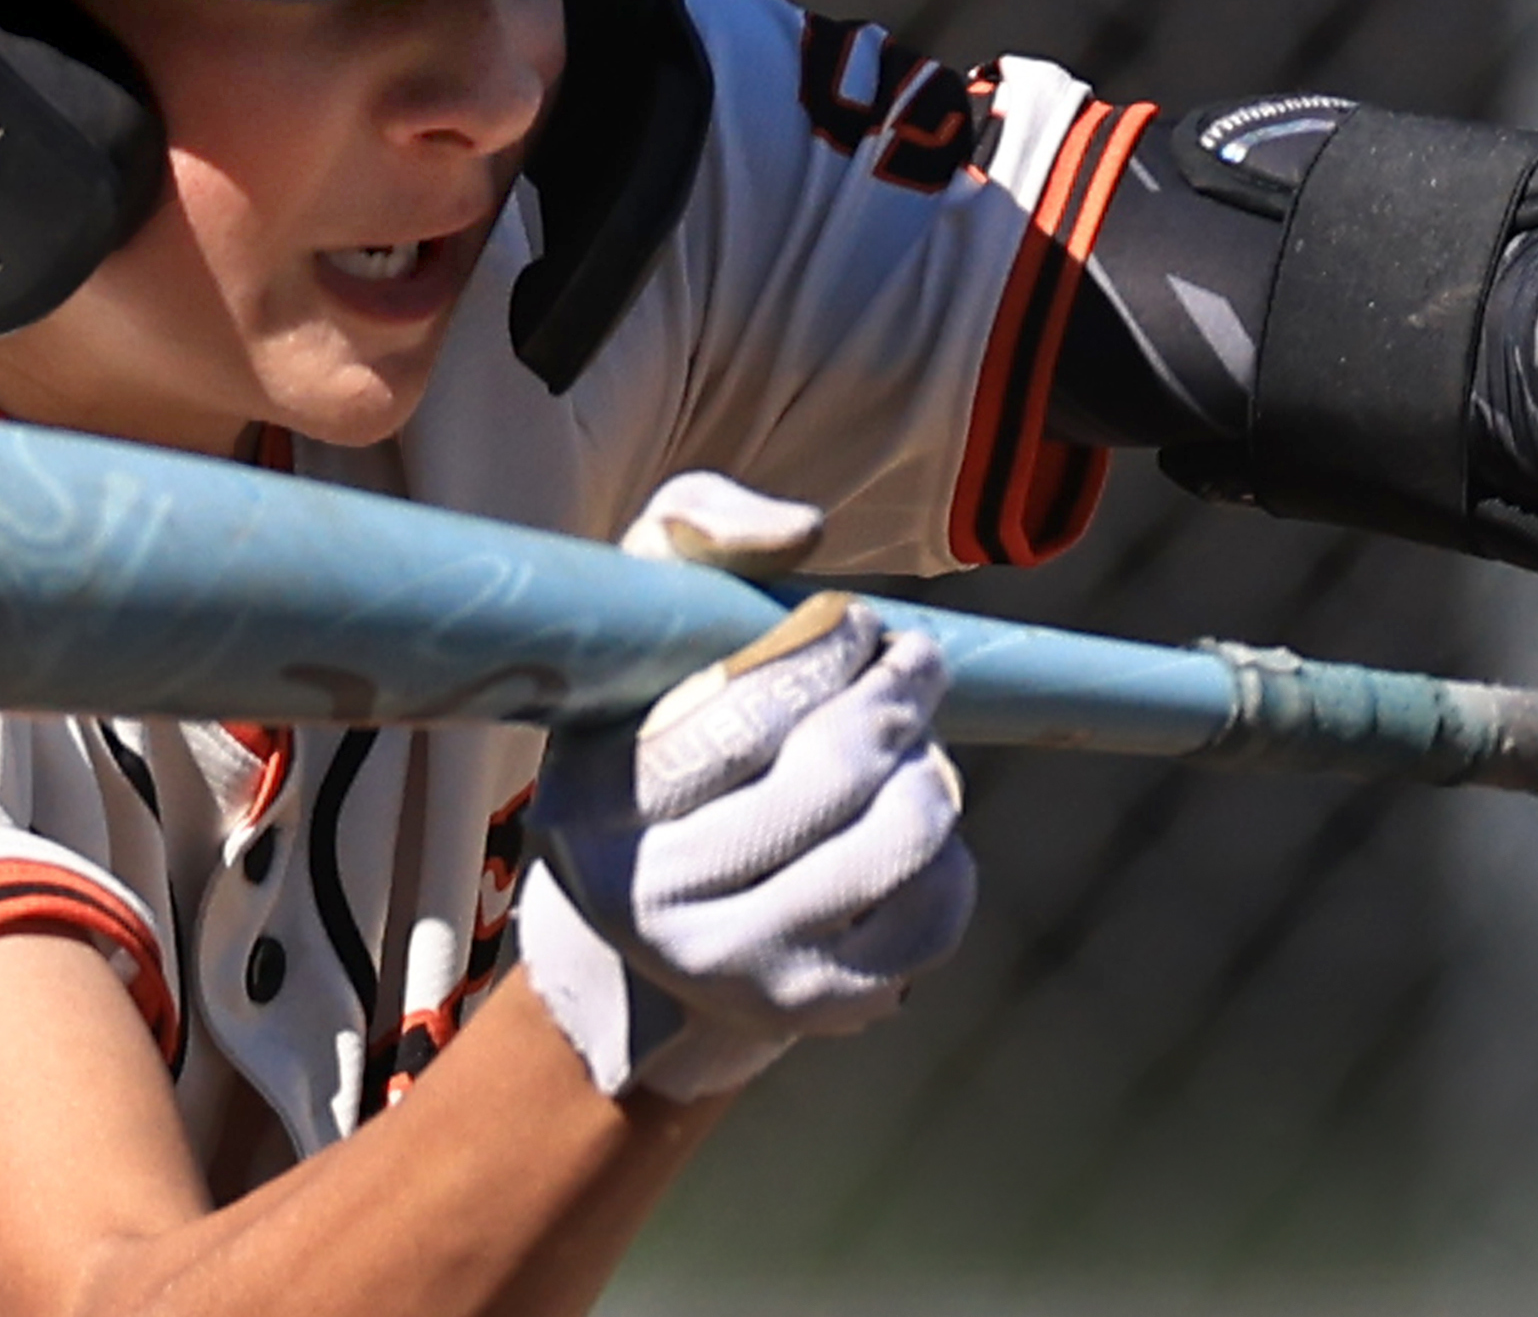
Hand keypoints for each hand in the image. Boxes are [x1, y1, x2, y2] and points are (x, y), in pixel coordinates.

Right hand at [514, 474, 975, 1098]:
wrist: (654, 931)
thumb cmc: (658, 732)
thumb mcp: (641, 622)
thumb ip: (695, 531)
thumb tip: (806, 528)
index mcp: (591, 807)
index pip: (739, 715)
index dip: (825, 652)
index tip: (857, 622)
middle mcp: (653, 906)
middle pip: (832, 778)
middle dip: (897, 700)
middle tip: (917, 663)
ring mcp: (741, 971)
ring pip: (898, 840)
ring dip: (929, 773)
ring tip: (912, 747)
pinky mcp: (821, 1009)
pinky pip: (935, 911)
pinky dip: (947, 855)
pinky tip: (904, 827)